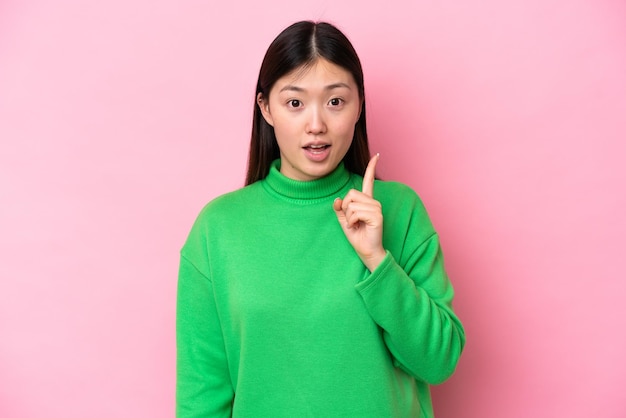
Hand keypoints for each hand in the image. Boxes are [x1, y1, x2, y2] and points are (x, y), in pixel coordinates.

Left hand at [333, 153, 385, 271]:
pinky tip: (358, 227)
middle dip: (345, 208)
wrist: (366, 251)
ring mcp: (376, 208)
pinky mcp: (377, 215)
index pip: (368, 181)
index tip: (377, 155)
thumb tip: (337, 199)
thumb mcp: (344, 221)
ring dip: (349, 217)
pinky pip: (355, 212)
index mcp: (367, 202)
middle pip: (351, 194)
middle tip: (352, 221)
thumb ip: (339, 209)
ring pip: (351, 204)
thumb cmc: (357, 237)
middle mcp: (373, 202)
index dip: (371, 168)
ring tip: (356, 225)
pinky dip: (352, 221)